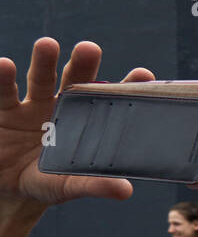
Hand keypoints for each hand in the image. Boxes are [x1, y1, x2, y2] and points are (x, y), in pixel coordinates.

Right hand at [0, 38, 153, 207]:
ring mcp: (31, 105)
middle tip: (90, 49)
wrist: (7, 187)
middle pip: (74, 81)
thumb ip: (93, 185)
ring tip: (48, 44)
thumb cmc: (46, 182)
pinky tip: (3, 65)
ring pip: (39, 79)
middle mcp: (61, 107)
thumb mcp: (68, 186)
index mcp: (85, 124)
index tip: (144, 74)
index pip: (108, 102)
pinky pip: (2, 92)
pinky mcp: (3, 108)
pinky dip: (2, 78)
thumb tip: (125, 191)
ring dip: (43, 61)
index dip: (124, 87)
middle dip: (82, 64)